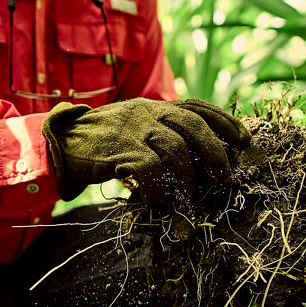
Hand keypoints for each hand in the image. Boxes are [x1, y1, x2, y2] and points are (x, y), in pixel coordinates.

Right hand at [41, 98, 249, 202]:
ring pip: (176, 148)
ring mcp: (134, 129)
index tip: (245, 140)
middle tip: (225, 178)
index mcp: (155, 106)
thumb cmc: (102, 142)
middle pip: (194, 126)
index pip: (197, 107)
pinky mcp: (119, 150)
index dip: (225, 122)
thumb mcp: (134, 128)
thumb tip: (195, 159)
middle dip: (216, 153)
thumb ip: (160, 134)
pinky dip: (158, 188)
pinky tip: (154, 200)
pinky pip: (149, 169)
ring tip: (187, 196)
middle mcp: (148, 112)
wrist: (61, 142)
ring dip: (188, 177)